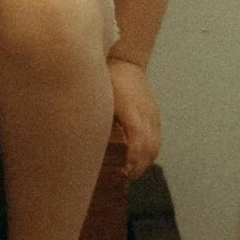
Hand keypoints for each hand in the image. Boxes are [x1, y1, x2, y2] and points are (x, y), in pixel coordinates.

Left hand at [107, 53, 159, 172]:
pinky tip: (138, 158)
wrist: (127, 62)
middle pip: (150, 147)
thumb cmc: (107, 80)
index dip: (133, 160)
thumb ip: (95, 119)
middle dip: (139, 166)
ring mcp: (153, 114)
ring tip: (131, 172)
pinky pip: (157, 138)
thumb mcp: (97, 97)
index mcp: (130, 109)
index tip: (123, 172)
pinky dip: (150, 152)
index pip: (138, 140)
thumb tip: (83, 142)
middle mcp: (146, 113)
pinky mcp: (155, 115)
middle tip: (124, 178)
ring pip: (156, 145)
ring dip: (145, 162)